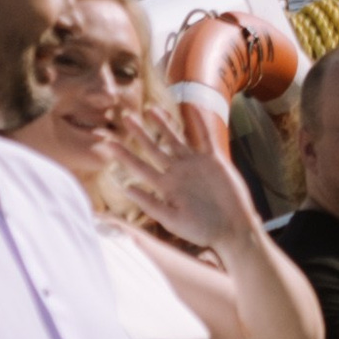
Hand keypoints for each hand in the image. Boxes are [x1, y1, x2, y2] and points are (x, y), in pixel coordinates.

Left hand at [104, 113, 262, 250]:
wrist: (232, 229)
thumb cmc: (202, 230)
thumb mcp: (172, 220)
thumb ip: (151, 204)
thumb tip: (127, 188)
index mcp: (165, 187)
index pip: (139, 167)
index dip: (123, 155)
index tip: (106, 143)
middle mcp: (177, 172)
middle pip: (154, 148)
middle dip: (139, 133)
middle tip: (125, 116)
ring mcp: (195, 164)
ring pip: (176, 139)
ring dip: (164, 124)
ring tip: (151, 109)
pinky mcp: (214, 160)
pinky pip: (204, 137)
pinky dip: (199, 123)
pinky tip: (192, 108)